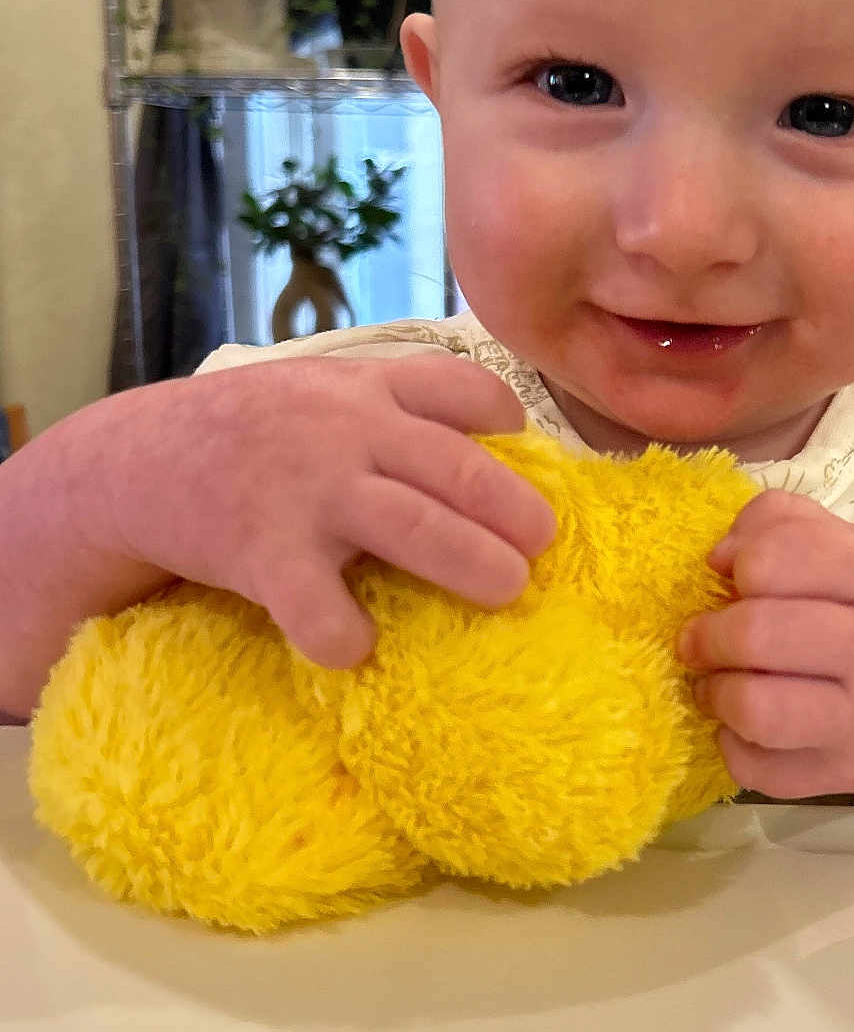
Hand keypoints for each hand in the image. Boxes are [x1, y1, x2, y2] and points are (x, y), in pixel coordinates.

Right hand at [93, 353, 554, 668]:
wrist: (131, 461)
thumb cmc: (248, 431)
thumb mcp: (319, 392)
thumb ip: (391, 404)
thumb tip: (494, 439)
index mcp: (365, 390)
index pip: (456, 385)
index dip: (501, 412)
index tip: (522, 443)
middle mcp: (346, 432)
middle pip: (455, 468)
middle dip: (512, 508)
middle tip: (543, 543)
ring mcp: (307, 490)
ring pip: (413, 528)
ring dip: (471, 562)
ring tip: (507, 588)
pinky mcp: (263, 552)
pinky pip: (318, 607)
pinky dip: (345, 634)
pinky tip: (356, 646)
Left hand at [676, 490, 853, 799]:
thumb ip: (790, 524)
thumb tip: (718, 556)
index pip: (788, 555)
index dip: (744, 561)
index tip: (735, 575)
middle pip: (760, 634)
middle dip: (709, 632)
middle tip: (701, 636)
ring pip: (759, 711)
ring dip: (717, 692)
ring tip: (717, 682)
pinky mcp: (848, 775)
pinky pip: (763, 773)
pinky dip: (734, 748)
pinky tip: (744, 726)